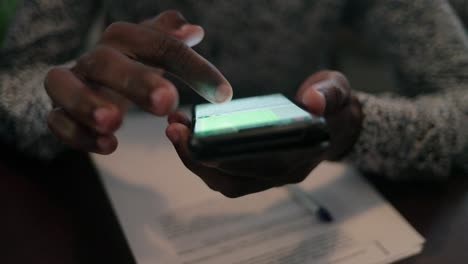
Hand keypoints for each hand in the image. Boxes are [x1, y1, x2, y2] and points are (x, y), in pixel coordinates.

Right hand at [45, 10, 231, 153]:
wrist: (89, 79)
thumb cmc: (130, 64)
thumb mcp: (152, 50)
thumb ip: (169, 39)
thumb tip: (194, 29)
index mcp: (124, 39)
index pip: (159, 45)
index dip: (193, 67)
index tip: (223, 94)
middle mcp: (95, 57)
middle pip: (107, 61)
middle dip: (136, 81)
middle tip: (167, 101)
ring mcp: (71, 83)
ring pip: (64, 84)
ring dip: (88, 103)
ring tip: (115, 122)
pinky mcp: (58, 110)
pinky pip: (57, 120)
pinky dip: (78, 134)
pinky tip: (107, 145)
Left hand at [166, 71, 361, 197]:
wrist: (335, 120)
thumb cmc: (332, 105)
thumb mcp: (336, 91)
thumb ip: (328, 94)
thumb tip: (312, 101)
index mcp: (300, 158)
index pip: (258, 168)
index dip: (225, 158)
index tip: (195, 138)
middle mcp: (280, 174)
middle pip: (232, 181)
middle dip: (197, 159)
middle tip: (174, 129)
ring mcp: (266, 175)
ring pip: (223, 180)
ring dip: (194, 159)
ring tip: (175, 128)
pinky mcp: (254, 168)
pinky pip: (223, 172)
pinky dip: (202, 156)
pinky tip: (188, 132)